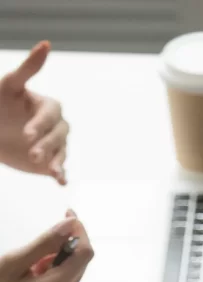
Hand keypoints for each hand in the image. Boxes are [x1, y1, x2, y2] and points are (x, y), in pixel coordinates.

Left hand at [0, 41, 68, 184]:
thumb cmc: (0, 104)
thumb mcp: (10, 85)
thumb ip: (29, 67)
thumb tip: (46, 44)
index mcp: (48, 107)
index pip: (51, 115)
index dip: (41, 124)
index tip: (26, 134)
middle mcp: (55, 127)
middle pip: (59, 136)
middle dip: (46, 145)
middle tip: (32, 154)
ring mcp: (54, 146)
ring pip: (61, 153)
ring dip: (56, 161)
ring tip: (50, 170)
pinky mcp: (51, 163)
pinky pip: (60, 169)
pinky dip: (62, 176)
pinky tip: (61, 182)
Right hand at [0, 211, 93, 281]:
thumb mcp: (14, 262)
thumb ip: (44, 243)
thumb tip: (70, 225)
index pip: (84, 255)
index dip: (80, 232)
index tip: (68, 215)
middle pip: (80, 264)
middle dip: (68, 244)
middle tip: (46, 234)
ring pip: (72, 273)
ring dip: (58, 258)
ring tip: (31, 259)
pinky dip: (53, 270)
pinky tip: (32, 271)